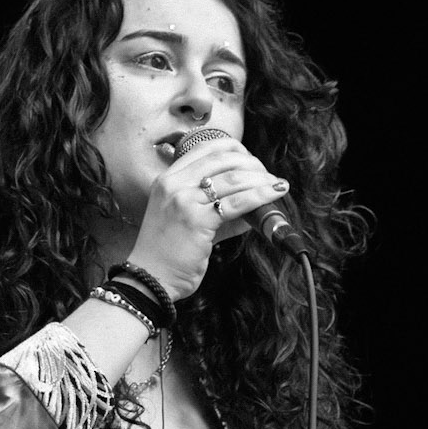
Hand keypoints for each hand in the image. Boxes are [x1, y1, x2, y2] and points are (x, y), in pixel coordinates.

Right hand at [125, 139, 290, 299]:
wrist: (150, 279)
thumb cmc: (167, 254)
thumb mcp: (187, 220)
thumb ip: (215, 208)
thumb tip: (252, 203)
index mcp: (168, 179)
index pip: (206, 148)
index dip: (234, 149)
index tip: (251, 159)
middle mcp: (174, 184)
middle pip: (223, 159)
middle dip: (252, 164)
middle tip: (268, 175)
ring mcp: (184, 200)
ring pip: (233, 178)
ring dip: (261, 179)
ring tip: (277, 185)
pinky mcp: (197, 219)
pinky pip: (237, 202)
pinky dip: (261, 196)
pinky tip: (275, 194)